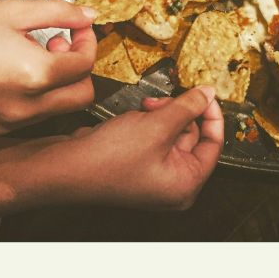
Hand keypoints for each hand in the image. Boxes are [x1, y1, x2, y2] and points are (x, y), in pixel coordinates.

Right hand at [0, 0, 97, 143]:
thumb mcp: (11, 11)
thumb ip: (59, 13)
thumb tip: (89, 16)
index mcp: (33, 75)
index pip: (86, 66)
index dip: (88, 42)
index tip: (78, 30)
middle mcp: (20, 110)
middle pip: (80, 98)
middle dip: (78, 71)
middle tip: (57, 46)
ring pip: (51, 113)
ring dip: (51, 86)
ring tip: (24, 57)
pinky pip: (17, 124)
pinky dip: (22, 102)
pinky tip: (0, 77)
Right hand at [42, 88, 223, 209]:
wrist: (64, 167)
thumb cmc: (108, 158)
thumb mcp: (157, 125)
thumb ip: (188, 107)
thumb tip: (208, 94)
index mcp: (185, 184)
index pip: (214, 144)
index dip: (212, 114)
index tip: (206, 93)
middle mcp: (173, 184)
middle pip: (192, 136)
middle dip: (178, 112)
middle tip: (161, 100)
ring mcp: (154, 175)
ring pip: (172, 132)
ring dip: (161, 114)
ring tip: (143, 109)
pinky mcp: (138, 165)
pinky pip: (154, 136)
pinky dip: (148, 122)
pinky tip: (134, 117)